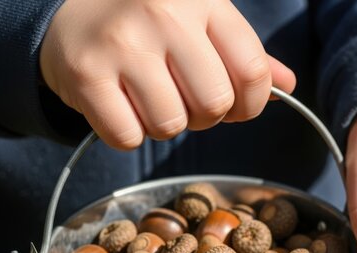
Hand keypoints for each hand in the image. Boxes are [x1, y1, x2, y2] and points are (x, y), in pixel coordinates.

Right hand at [40, 0, 295, 149]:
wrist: (69, 10)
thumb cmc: (150, 23)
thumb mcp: (202, 22)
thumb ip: (245, 54)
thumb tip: (287, 85)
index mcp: (205, 2)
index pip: (252, 72)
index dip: (251, 105)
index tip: (235, 106)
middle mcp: (165, 16)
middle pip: (214, 105)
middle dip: (205, 117)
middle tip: (184, 100)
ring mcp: (123, 44)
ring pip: (171, 125)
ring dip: (165, 125)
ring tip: (150, 99)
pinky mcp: (85, 74)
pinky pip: (128, 137)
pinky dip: (127, 134)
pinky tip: (120, 106)